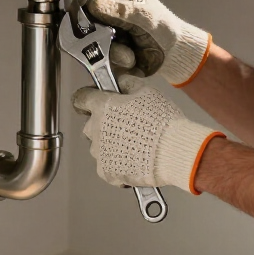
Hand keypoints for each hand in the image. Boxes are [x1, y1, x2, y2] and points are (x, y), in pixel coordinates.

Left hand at [72, 76, 222, 192]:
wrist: (172, 152)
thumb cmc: (161, 120)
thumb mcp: (148, 92)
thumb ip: (129, 84)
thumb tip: (120, 82)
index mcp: (102, 107)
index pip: (81, 98)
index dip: (88, 97)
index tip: (96, 99)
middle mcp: (95, 129)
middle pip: (92, 124)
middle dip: (105, 124)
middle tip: (127, 125)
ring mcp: (99, 153)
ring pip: (99, 146)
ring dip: (111, 144)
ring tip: (135, 145)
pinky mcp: (106, 172)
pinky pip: (107, 165)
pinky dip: (118, 163)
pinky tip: (135, 160)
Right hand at [73, 0, 210, 85]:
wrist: (174, 55)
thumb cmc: (164, 28)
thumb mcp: (143, 16)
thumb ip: (119, 10)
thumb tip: (92, 4)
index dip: (80, 7)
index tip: (81, 20)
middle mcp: (107, 12)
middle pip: (84, 20)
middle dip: (96, 34)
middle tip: (107, 40)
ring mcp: (106, 32)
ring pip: (91, 42)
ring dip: (111, 50)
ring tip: (130, 55)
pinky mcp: (107, 50)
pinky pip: (100, 57)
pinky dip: (115, 61)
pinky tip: (131, 60)